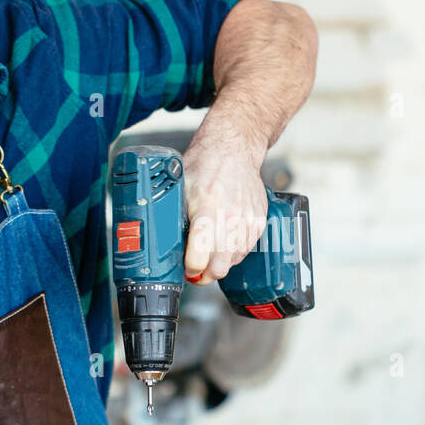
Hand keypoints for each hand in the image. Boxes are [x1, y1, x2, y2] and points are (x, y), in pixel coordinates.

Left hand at [181, 130, 267, 285]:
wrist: (234, 149)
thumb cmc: (205, 165)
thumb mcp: (180, 190)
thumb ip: (174, 218)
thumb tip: (166, 245)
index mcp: (207, 208)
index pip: (201, 254)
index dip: (191, 268)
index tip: (186, 268)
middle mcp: (231, 217)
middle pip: (220, 266)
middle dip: (205, 275)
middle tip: (195, 272)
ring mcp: (248, 220)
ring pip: (234, 262)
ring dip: (219, 264)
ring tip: (208, 255)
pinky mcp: (258, 221)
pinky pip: (246, 250)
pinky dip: (233, 253)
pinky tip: (223, 245)